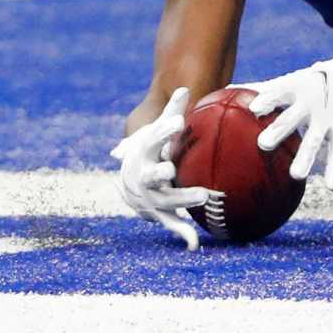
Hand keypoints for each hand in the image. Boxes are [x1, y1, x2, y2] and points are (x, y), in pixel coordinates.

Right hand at [110, 87, 209, 250]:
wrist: (129, 182)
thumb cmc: (150, 151)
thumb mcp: (157, 130)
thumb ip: (171, 112)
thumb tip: (185, 88)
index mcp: (144, 154)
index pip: (152, 140)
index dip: (163, 131)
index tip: (179, 121)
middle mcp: (143, 177)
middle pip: (151, 175)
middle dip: (160, 172)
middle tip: (173, 167)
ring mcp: (149, 198)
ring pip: (165, 200)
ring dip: (181, 198)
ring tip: (204, 194)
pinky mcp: (159, 214)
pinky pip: (172, 224)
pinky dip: (183, 234)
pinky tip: (195, 245)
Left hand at [241, 56, 332, 188]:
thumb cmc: (310, 81)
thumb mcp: (290, 81)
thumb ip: (262, 89)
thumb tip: (225, 91)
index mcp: (295, 87)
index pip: (279, 91)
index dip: (267, 99)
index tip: (253, 108)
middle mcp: (311, 102)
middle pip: (294, 117)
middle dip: (280, 129)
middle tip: (263, 143)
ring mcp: (328, 116)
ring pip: (316, 139)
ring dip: (306, 156)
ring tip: (296, 175)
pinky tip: (331, 185)